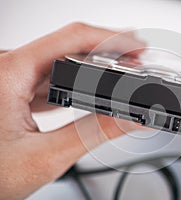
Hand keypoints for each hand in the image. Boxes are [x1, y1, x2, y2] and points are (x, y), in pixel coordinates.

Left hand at [0, 22, 145, 199]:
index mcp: (9, 74)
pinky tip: (87, 89)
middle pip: (67, 45)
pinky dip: (73, 80)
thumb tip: (129, 117)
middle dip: (107, 52)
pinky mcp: (11, 88)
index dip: (111, 39)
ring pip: (58, 60)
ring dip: (91, 67)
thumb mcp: (44, 157)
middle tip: (134, 60)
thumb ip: (92, 134)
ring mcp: (8, 77)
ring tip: (119, 74)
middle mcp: (6, 68)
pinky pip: (47, 75)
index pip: (72, 39)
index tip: (136, 47)